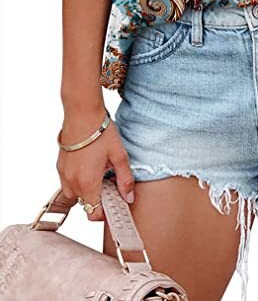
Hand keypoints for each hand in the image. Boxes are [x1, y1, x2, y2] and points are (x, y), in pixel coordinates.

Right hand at [56, 104, 134, 220]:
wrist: (82, 113)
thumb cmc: (100, 132)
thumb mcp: (119, 156)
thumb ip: (125, 180)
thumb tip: (129, 197)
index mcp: (88, 183)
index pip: (93, 213)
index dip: (105, 212)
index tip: (114, 203)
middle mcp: (72, 182)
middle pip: (85, 204)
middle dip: (97, 199)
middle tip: (109, 183)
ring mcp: (64, 174)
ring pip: (75, 194)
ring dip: (86, 190)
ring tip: (99, 172)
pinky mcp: (60, 166)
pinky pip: (68, 182)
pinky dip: (78, 180)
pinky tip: (89, 164)